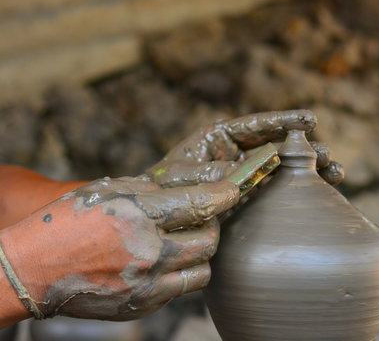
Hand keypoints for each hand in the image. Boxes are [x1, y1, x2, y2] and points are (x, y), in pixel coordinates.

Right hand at [0, 176, 238, 320]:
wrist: (32, 270)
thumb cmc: (68, 222)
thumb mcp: (109, 190)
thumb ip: (154, 189)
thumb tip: (193, 186)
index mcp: (140, 217)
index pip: (200, 204)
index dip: (224, 195)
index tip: (233, 190)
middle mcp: (149, 253)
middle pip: (210, 240)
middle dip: (212, 224)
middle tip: (202, 217)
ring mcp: (147, 285)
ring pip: (203, 269)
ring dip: (200, 252)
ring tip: (183, 241)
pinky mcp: (143, 306)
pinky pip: (180, 290)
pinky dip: (179, 273)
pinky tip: (161, 263)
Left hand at [147, 110, 343, 186]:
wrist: (156, 220)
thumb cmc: (161, 191)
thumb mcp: (180, 179)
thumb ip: (210, 174)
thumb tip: (245, 173)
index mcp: (219, 139)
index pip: (256, 125)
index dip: (284, 121)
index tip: (310, 120)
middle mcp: (237, 154)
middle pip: (277, 145)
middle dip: (305, 149)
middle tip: (326, 156)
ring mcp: (245, 176)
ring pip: (284, 167)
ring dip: (310, 169)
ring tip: (335, 173)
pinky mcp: (250, 198)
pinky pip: (278, 190)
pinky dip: (299, 190)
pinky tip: (321, 192)